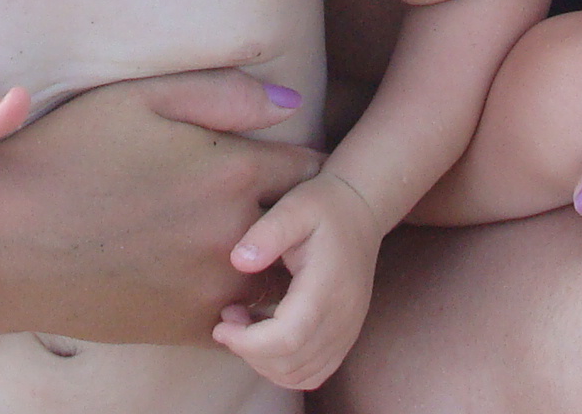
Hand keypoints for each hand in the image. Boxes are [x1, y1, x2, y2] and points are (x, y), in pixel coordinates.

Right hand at [0, 70, 324, 346]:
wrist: (3, 240)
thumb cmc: (67, 153)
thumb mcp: (140, 99)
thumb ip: (223, 95)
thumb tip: (292, 103)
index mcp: (228, 170)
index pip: (309, 169)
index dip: (301, 161)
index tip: (289, 161)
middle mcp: (232, 234)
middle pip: (303, 227)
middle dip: (298, 213)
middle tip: (279, 203)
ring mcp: (211, 289)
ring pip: (278, 277)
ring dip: (274, 260)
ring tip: (251, 241)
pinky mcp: (186, 329)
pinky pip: (244, 319)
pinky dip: (240, 300)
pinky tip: (209, 274)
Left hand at [211, 173, 382, 391]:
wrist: (361, 211)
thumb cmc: (324, 207)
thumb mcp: (294, 207)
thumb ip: (268, 232)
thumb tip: (239, 260)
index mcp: (327, 288)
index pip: (287, 339)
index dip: (248, 342)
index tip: (221, 324)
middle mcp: (342, 317)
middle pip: (290, 363)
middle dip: (248, 350)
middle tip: (229, 317)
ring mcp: (347, 331)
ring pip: (300, 375)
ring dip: (263, 362)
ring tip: (244, 325)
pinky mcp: (345, 337)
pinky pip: (313, 374)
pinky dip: (283, 367)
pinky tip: (266, 337)